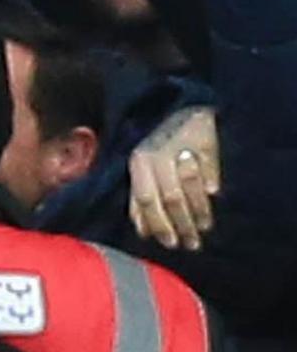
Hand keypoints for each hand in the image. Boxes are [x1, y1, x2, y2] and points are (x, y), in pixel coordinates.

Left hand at [129, 107, 220, 251]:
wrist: (180, 107)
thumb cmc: (158, 145)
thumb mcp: (142, 169)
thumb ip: (139, 198)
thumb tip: (143, 231)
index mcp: (138, 163)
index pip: (145, 200)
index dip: (157, 224)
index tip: (169, 243)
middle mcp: (157, 155)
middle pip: (170, 197)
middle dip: (180, 224)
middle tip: (191, 243)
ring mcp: (181, 145)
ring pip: (189, 185)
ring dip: (198, 211)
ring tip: (204, 228)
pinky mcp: (204, 138)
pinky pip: (209, 164)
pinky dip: (210, 181)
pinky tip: (213, 195)